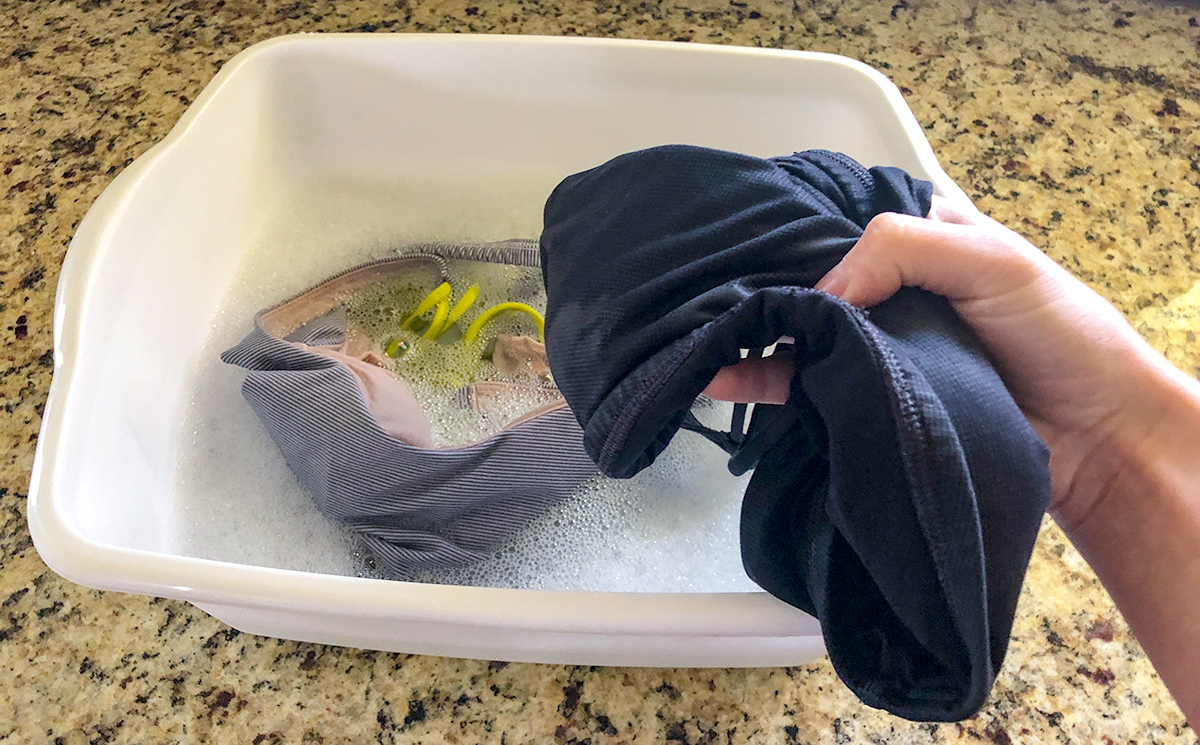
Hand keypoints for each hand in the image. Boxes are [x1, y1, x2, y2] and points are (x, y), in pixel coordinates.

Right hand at [705, 196, 1189, 528]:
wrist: (1093, 437)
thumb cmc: (1061, 335)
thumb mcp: (992, 262)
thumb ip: (904, 250)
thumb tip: (819, 290)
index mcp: (917, 240)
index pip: (836, 225)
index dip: (793, 236)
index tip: (748, 249)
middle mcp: (888, 289)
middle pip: (809, 281)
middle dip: (763, 290)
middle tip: (714, 299)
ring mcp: (875, 346)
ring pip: (798, 333)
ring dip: (754, 336)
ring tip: (707, 341)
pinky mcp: (868, 399)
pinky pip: (803, 385)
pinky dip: (761, 382)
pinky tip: (723, 377)